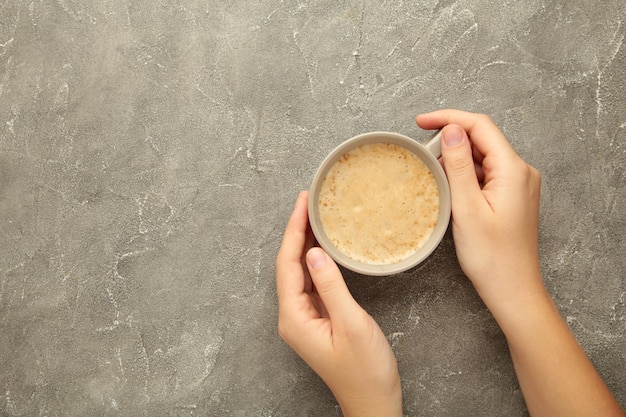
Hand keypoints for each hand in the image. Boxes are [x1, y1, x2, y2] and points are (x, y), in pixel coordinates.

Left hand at [276, 191, 401, 416]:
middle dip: (297, 231)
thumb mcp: (351, 324)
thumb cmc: (365, 371)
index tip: (302, 203)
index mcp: (294, 317)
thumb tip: (315, 252)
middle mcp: (292, 316)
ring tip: (315, 215)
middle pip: (289, 265)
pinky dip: (316, 261)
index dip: (294, 230)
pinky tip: (324, 247)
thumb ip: (331, 286)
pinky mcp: (317, 320)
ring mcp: (303, 319)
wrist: (373, 401)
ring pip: (299, 272)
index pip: (287, 263)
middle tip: (308, 201)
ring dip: (305, 243)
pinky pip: (311, 283)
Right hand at [417, 110, 623, 416]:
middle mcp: (520, 172)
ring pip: (482, 156)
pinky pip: (485, 173)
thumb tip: (452, 130)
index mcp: (513, 170)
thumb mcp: (467, 208)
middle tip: (420, 147)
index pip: (480, 126)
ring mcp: (517, 184)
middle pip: (482, 139)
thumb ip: (459, 165)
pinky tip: (447, 183)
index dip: (449, 118)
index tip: (420, 121)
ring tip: (430, 167)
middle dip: (450, 137)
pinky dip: (464, 172)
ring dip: (456, 156)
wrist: (513, 289)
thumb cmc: (491, 257)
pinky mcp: (511, 196)